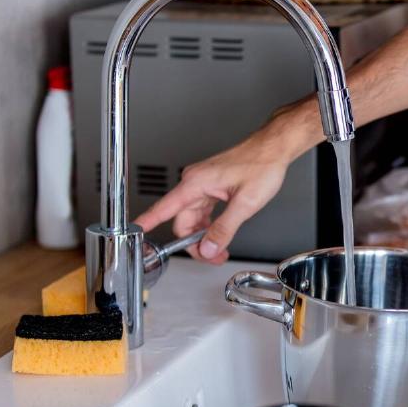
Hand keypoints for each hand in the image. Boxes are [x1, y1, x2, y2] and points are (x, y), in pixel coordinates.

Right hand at [134, 131, 292, 264]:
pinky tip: (221, 233)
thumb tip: (208, 247)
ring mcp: (203, 184)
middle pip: (183, 221)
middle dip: (196, 243)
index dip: (147, 223)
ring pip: (194, 218)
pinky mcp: (212, 186)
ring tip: (220, 250)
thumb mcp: (245, 203)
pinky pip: (203, 211)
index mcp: (196, 183)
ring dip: (204, 236)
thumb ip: (224, 228)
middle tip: (213, 256)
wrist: (273, 149)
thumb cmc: (262, 165)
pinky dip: (210, 225)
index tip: (133, 233)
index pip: (164, 208)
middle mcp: (195, 182)